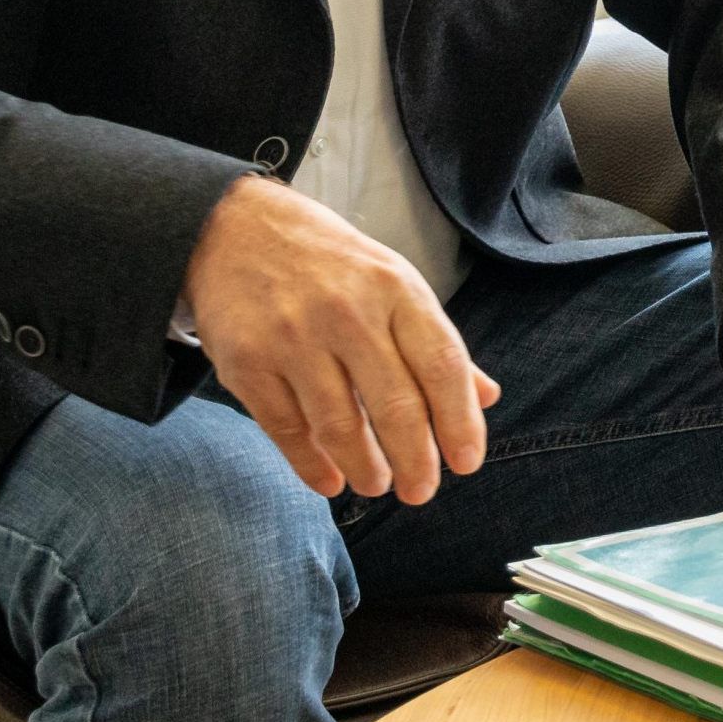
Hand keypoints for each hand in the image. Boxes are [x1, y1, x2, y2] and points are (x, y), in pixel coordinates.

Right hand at [184, 175, 497, 502]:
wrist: (236, 230)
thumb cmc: (329, 263)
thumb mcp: (392, 282)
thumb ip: (434, 342)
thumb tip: (486, 396)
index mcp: (396, 289)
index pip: (442, 365)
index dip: (460, 422)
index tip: (467, 462)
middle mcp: (348, 312)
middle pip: (396, 403)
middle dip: (415, 460)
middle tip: (421, 491)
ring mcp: (294, 338)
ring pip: (340, 425)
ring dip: (366, 466)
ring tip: (378, 484)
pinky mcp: (247, 363)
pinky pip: (287, 429)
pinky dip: (311, 464)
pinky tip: (330, 480)